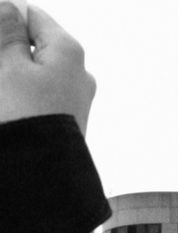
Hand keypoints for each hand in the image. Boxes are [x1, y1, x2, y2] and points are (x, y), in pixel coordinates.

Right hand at [0, 5, 95, 131]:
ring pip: (34, 75)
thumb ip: (6, 31)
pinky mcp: (66, 124)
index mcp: (68, 51)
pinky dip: (20, 94)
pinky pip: (39, 98)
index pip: (31, 16)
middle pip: (33, 48)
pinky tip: (11, 106)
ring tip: (6, 94)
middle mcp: (79, 74)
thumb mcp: (7, 66)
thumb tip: (8, 7)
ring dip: (11, 76)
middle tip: (3, 79)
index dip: (4, 21)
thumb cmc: (24, 118)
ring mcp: (75, 101)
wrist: (41, 180)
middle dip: (7, 54)